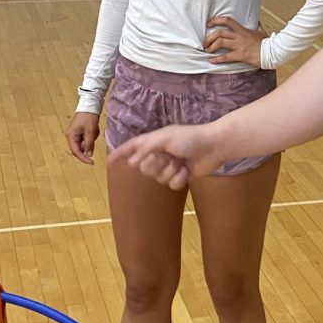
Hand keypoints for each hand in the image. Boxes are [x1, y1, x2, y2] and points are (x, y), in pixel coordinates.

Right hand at [65, 112, 99, 164]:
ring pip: (83, 144)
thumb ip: (89, 144)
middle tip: (94, 138)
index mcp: (71, 136)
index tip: (92, 162)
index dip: (83, 158)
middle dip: (88, 146)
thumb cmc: (89, 118)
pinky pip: (85, 139)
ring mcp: (74, 134)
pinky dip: (91, 137)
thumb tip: (89, 155)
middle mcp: (71, 136)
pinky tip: (94, 129)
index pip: (76, 152)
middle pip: (79, 148)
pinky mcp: (79, 131)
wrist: (90, 106)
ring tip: (94, 130)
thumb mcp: (90, 132)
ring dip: (90, 140)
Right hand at [109, 122, 224, 188]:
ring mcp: (170, 164)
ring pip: (157, 178)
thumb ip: (146, 147)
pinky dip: (178, 179)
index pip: (133, 146)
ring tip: (179, 164)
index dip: (121, 153)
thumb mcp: (165, 138)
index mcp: (155, 140)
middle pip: (144, 167)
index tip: (108, 161)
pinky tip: (186, 172)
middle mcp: (160, 152)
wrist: (214, 146)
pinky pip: (171, 184)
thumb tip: (132, 161)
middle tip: (166, 158)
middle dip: (154, 165)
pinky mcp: (181, 175)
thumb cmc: (190, 138)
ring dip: (168, 172)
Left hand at [204, 16, 266, 65]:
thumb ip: (257, 25)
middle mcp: (238, 36)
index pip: (227, 21)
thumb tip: (257, 20)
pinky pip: (225, 57)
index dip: (216, 20)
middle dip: (210, 36)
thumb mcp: (261, 32)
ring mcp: (238, 45)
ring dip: (211, 46)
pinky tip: (211, 60)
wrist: (271, 52)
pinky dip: (217, 59)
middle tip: (205, 41)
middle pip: (219, 32)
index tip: (209, 23)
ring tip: (207, 50)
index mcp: (242, 30)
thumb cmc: (266, 43)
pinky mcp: (240, 55)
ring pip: (220, 42)